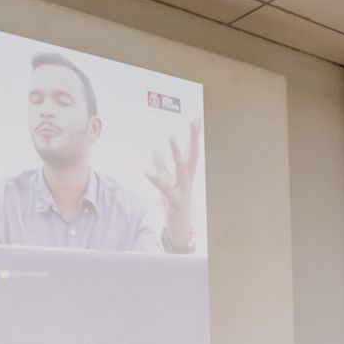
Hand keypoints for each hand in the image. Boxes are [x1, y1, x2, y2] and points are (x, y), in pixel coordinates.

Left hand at [145, 119, 200, 249]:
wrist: (178, 224)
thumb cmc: (172, 199)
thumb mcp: (166, 179)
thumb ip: (161, 164)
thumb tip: (155, 149)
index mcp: (187, 172)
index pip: (192, 150)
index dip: (194, 135)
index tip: (196, 119)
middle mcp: (188, 178)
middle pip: (193, 155)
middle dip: (193, 138)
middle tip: (194, 122)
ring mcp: (183, 189)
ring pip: (182, 168)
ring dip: (177, 153)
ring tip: (172, 137)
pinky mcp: (175, 200)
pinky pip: (165, 188)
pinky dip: (156, 179)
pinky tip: (147, 171)